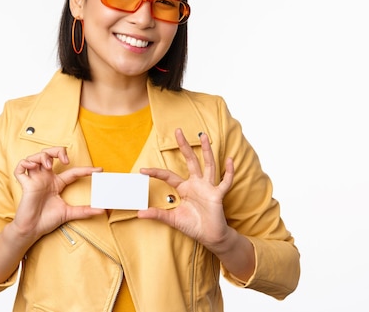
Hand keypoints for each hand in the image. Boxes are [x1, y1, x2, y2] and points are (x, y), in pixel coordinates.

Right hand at [12, 147, 103, 241]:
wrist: (32, 230)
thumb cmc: (47, 220)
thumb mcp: (69, 213)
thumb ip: (84, 211)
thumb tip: (102, 210)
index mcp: (57, 183)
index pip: (73, 171)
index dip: (86, 170)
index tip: (99, 170)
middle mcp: (46, 178)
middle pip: (50, 155)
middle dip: (57, 151)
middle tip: (65, 160)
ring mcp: (34, 180)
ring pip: (35, 157)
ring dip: (43, 156)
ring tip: (49, 165)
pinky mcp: (25, 185)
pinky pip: (20, 169)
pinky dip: (25, 164)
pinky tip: (32, 167)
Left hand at [138, 128, 237, 252]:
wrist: (210, 237)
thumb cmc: (193, 225)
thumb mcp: (172, 219)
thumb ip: (158, 214)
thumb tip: (139, 213)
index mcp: (185, 188)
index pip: (169, 175)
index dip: (156, 172)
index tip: (143, 170)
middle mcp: (196, 184)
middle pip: (190, 160)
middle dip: (184, 146)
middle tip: (178, 131)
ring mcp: (208, 187)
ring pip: (208, 165)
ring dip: (206, 151)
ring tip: (203, 136)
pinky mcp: (218, 195)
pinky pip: (225, 182)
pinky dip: (228, 171)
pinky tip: (229, 160)